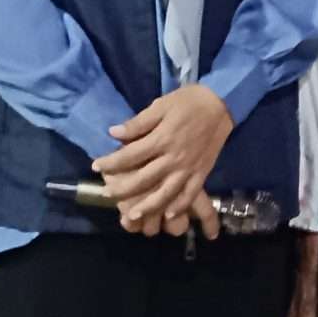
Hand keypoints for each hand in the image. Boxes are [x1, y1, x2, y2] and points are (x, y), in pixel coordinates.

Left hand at [94, 84, 234, 233]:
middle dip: (123, 188)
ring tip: (134, 215)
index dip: (111, 162)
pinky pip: (190, 193)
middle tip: (107, 194)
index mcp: (162, 139)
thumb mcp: (161, 105)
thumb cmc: (188, 102)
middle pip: (144, 178)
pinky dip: (180, 206)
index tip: (95, 166)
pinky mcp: (202, 172)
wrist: (221, 104)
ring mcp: (189, 168)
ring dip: (149, 206)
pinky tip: (168, 214)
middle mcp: (174, 157)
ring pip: (166, 192)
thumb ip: (138, 123)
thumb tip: (113, 133)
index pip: (130, 155)